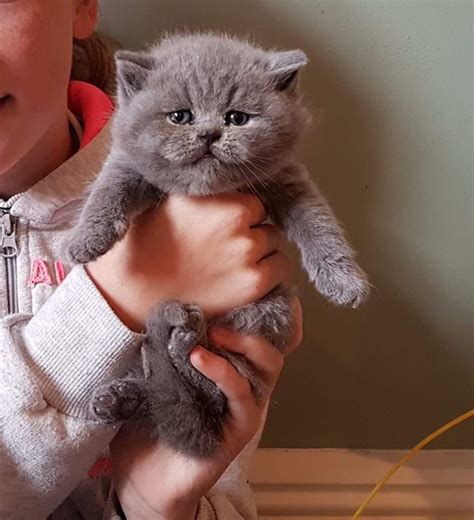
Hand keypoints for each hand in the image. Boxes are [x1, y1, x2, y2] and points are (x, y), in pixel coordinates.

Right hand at [86, 192, 291, 330]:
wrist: (135, 292)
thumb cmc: (148, 244)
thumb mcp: (173, 201)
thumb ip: (207, 190)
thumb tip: (232, 175)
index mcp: (215, 195)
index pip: (251, 197)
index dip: (239, 212)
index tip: (223, 225)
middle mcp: (234, 219)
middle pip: (264, 218)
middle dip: (251, 229)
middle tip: (225, 245)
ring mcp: (246, 251)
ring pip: (274, 241)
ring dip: (261, 249)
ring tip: (232, 262)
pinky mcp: (253, 283)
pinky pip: (282, 267)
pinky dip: (270, 270)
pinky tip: (245, 276)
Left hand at [110, 297, 302, 519]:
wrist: (144, 476)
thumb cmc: (150, 422)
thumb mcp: (157, 374)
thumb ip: (168, 346)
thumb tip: (163, 307)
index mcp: (228, 368)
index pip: (256, 334)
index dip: (260, 310)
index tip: (242, 286)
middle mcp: (244, 384)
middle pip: (272, 344)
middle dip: (255, 321)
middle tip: (221, 311)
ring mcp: (246, 406)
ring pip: (268, 366)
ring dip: (244, 342)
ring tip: (214, 332)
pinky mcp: (241, 428)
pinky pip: (242, 394)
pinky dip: (223, 371)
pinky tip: (198, 358)